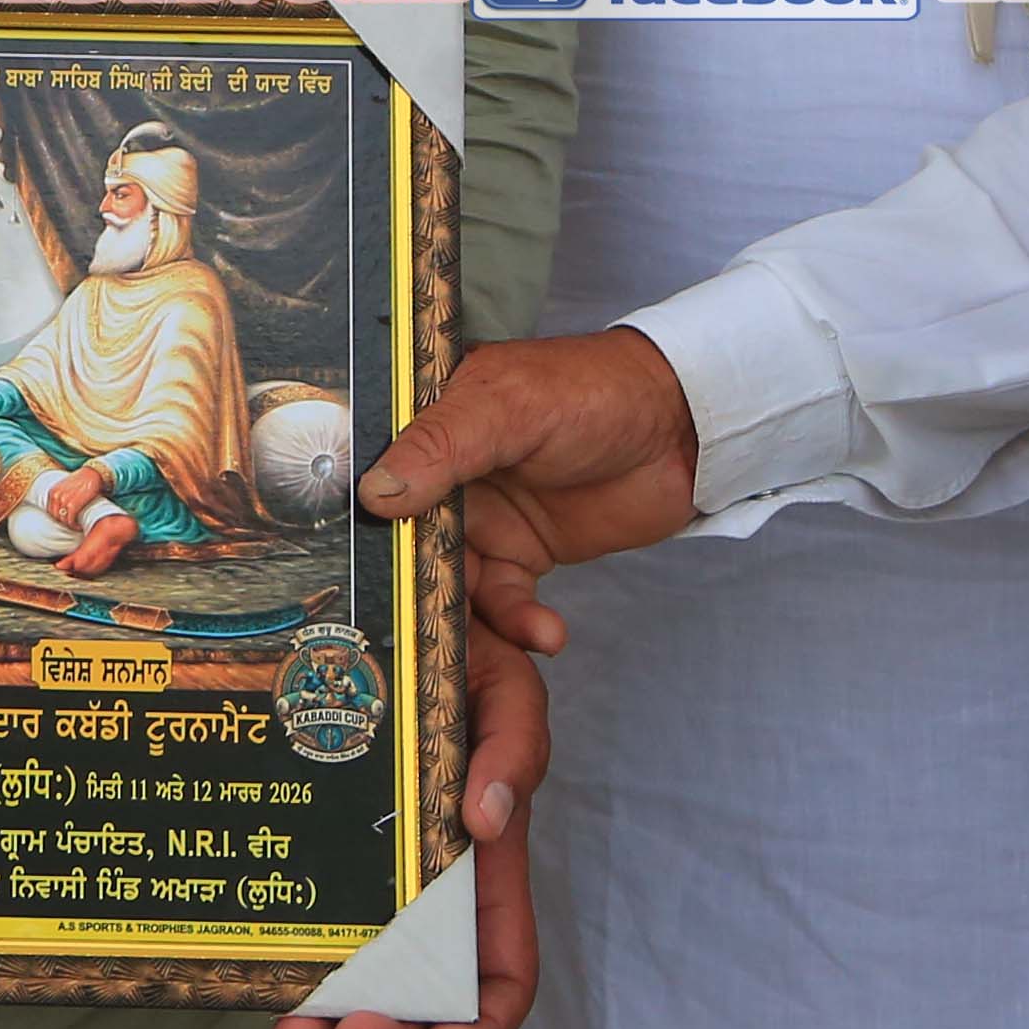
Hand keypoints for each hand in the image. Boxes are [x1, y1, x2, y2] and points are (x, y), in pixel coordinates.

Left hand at [263, 612, 551, 1028]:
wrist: (408, 594)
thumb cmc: (468, 644)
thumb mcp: (508, 686)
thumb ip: (513, 751)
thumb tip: (484, 822)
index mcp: (483, 854)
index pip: (500, 959)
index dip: (483, 1018)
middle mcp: (426, 871)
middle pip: (418, 984)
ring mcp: (371, 856)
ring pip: (355, 963)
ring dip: (331, 1012)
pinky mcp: (320, 830)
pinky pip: (307, 907)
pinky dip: (291, 953)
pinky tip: (260, 976)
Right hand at [359, 329, 705, 665]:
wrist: (681, 430)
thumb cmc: (592, 392)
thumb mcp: (510, 408)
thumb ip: (443, 446)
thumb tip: (375, 493)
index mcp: (424, 421)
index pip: (370, 470)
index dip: (356, 517)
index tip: (347, 564)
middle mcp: (441, 473)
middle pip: (400, 536)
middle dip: (407, 581)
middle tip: (415, 622)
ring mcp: (479, 518)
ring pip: (446, 578)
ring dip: (468, 613)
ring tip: (496, 637)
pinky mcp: (519, 554)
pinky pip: (500, 601)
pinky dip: (518, 621)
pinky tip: (545, 631)